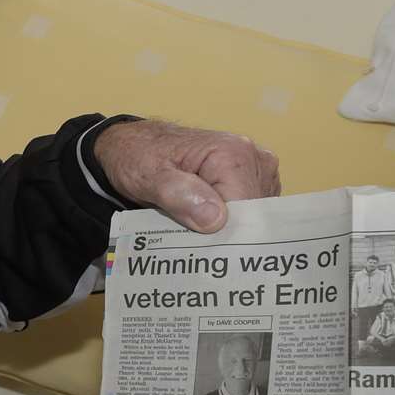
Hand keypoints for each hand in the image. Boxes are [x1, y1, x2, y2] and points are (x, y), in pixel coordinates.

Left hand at [93, 119, 278, 231]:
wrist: (137, 145)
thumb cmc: (140, 157)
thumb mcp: (148, 176)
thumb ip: (179, 194)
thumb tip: (217, 219)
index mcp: (233, 155)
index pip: (245, 213)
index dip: (224, 236)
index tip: (199, 249)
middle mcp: (253, 159)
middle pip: (252, 216)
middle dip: (225, 235)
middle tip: (192, 243)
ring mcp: (256, 169)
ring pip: (252, 218)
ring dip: (227, 231)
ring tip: (195, 229)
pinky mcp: (254, 180)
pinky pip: (249, 212)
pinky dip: (231, 224)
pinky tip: (207, 224)